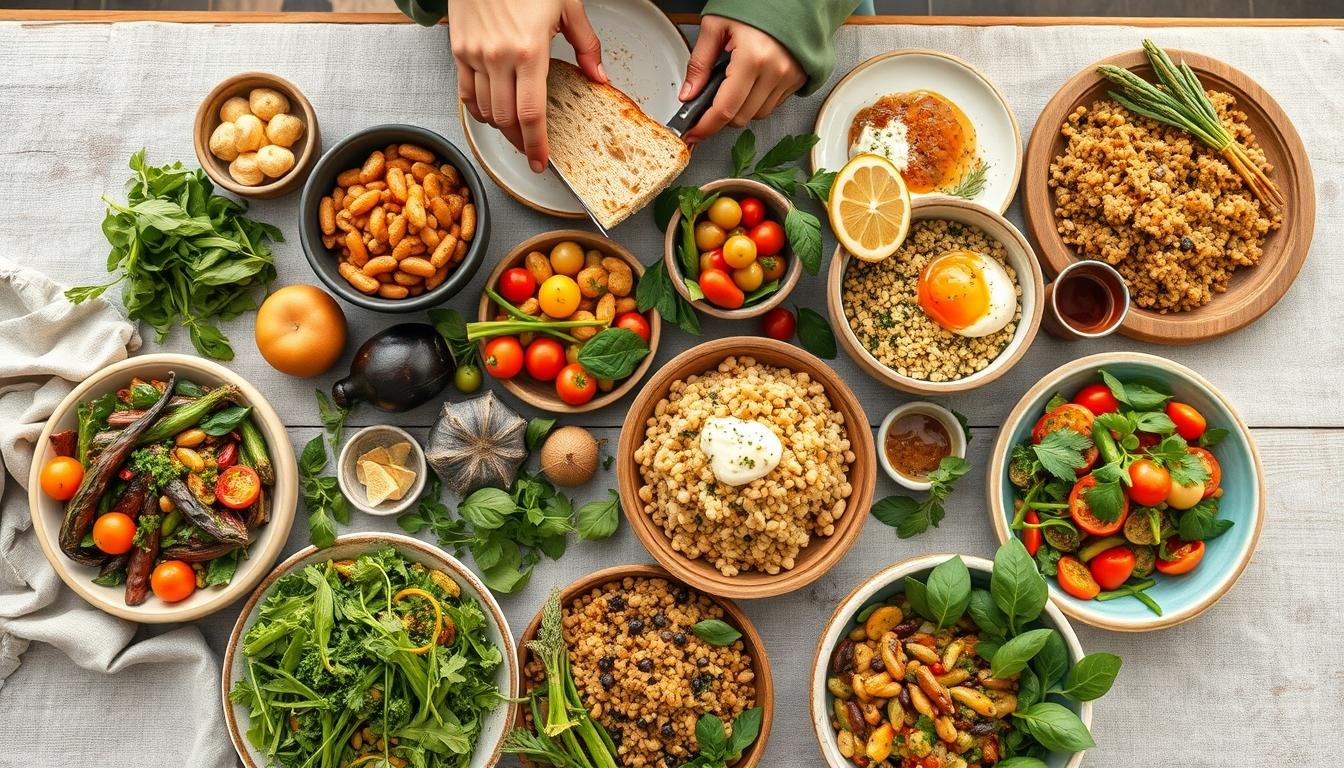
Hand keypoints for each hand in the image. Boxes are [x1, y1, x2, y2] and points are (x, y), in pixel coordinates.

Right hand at [450, 0, 605, 171]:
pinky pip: (466, 93)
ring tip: (515, 132)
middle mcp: (499, 57)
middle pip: (506, 119)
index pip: (531, 112)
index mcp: (530, 49)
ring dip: (501, 128)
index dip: (536, 144)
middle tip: (531, 149)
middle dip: (520, 141)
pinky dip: (478, 110)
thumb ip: (586, 45)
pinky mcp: (459, 49)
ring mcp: (475, 54)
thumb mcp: (567, 6)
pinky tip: (491, 113)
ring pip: (485, 111)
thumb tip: (599, 77)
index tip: (541, 161)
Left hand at [679, 15, 806, 143]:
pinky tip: (751, 82)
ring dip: (740, 109)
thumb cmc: (754, 5)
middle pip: (740, 117)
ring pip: (757, 115)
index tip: (694, 134)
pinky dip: (757, 102)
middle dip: (721, 116)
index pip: (725, 108)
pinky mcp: (797, 80)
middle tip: (710, 101)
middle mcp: (774, 71)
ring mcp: (789, 78)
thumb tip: (689, 94)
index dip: (706, 126)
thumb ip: (699, 63)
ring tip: (734, 82)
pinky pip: (772, 105)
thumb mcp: (716, 26)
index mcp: (752, 57)